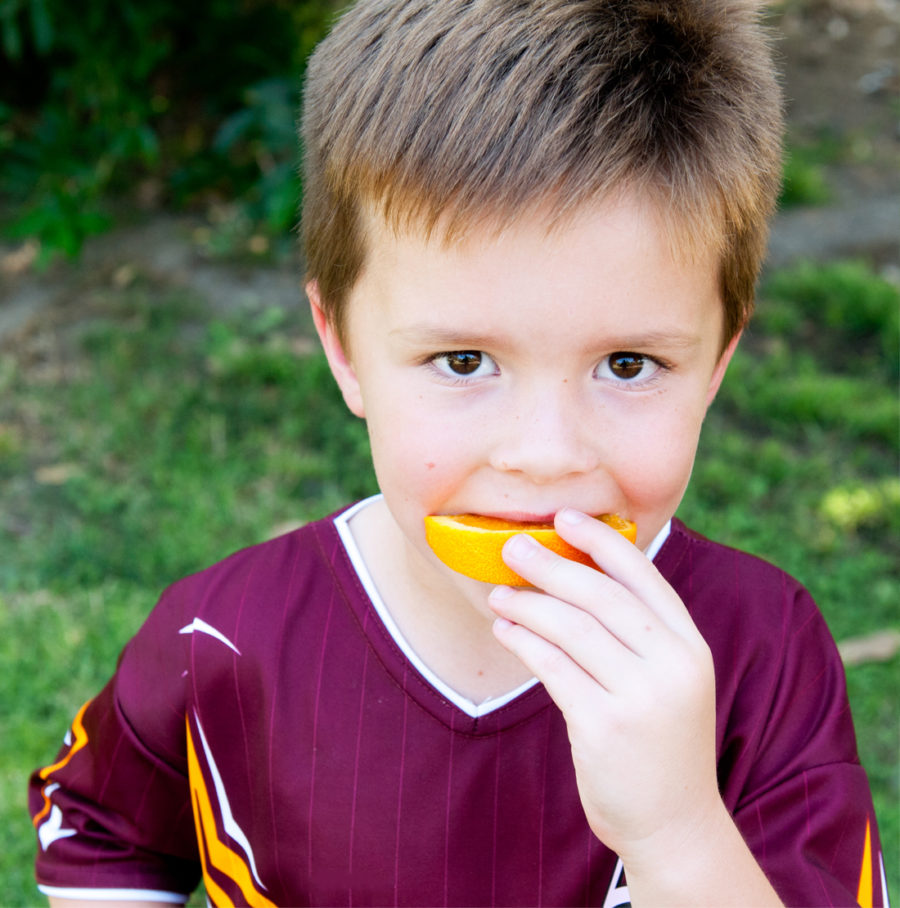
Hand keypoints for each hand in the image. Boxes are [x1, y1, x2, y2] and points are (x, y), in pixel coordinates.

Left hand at [488, 508, 719, 865]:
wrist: (674, 824)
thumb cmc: (659, 741)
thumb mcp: (667, 680)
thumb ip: (637, 634)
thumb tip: (571, 577)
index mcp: (690, 644)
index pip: (643, 574)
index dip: (600, 540)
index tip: (564, 516)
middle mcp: (672, 664)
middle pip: (601, 595)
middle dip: (551, 564)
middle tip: (512, 547)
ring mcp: (641, 697)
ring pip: (572, 627)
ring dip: (528, 604)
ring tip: (499, 594)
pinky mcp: (606, 726)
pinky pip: (553, 668)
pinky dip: (524, 643)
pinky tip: (505, 632)